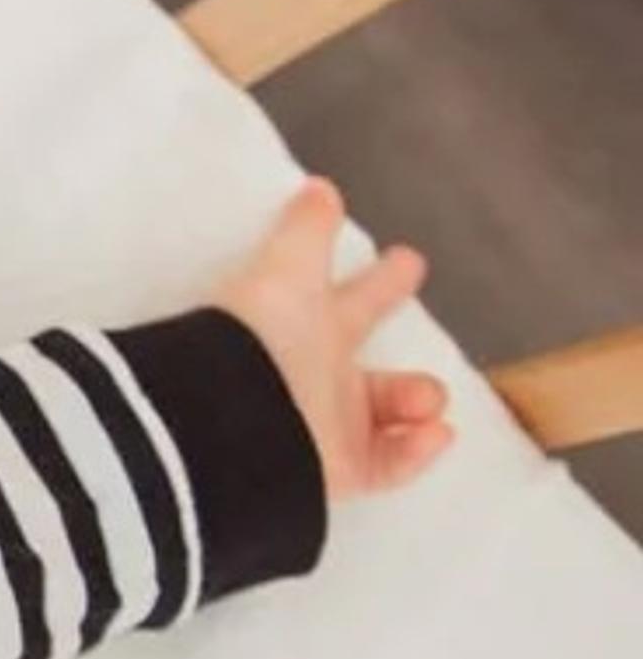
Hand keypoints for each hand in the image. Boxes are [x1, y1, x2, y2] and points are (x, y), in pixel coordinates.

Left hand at [211, 174, 452, 501]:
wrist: (224, 420)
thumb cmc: (256, 337)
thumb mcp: (286, 273)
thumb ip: (305, 232)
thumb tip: (320, 187)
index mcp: (301, 325)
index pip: (350, 296)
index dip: (380, 278)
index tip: (409, 257)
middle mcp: (312, 374)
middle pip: (359, 337)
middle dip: (388, 319)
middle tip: (424, 321)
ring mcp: (322, 424)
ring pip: (382, 411)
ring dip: (416, 397)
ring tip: (428, 395)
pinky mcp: (332, 470)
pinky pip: (384, 466)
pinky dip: (414, 453)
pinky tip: (435, 434)